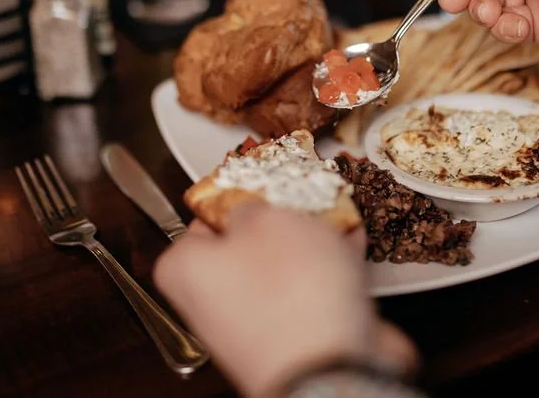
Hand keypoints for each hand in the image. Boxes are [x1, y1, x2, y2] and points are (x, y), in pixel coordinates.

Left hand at [154, 206, 416, 397]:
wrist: (332, 363)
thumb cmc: (286, 287)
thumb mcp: (264, 217)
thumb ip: (254, 201)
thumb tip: (252, 206)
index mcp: (185, 269)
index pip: (201, 218)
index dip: (234, 192)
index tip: (261, 174)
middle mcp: (212, 302)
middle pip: (244, 243)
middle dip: (279, 215)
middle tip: (302, 185)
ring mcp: (256, 324)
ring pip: (283, 267)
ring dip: (310, 238)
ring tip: (335, 204)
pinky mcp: (298, 339)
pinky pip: (313, 290)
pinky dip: (331, 265)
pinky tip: (352, 237)